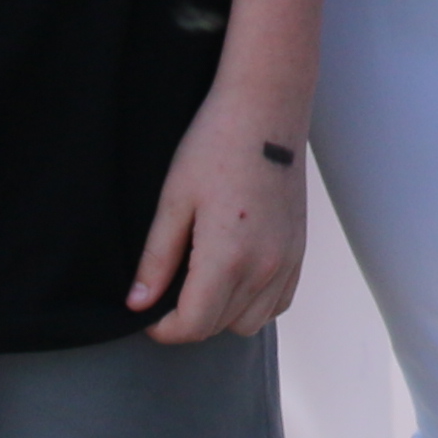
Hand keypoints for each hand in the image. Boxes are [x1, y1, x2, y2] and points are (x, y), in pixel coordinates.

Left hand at [132, 90, 311, 344]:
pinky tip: (233, 276)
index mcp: (227, 258)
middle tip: (165, 293)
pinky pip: (278, 302)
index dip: (163, 328)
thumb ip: (156, 259)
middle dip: (187, 321)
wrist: (267, 108)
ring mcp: (287, 260)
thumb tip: (138, 303)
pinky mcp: (299, 250)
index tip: (146, 311)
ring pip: (251, 322)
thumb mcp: (174, 200)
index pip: (193, 325)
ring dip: (221, 315)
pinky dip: (254, 303)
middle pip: (219, 326)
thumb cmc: (215, 145)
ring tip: (200, 283)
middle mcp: (263, 268)